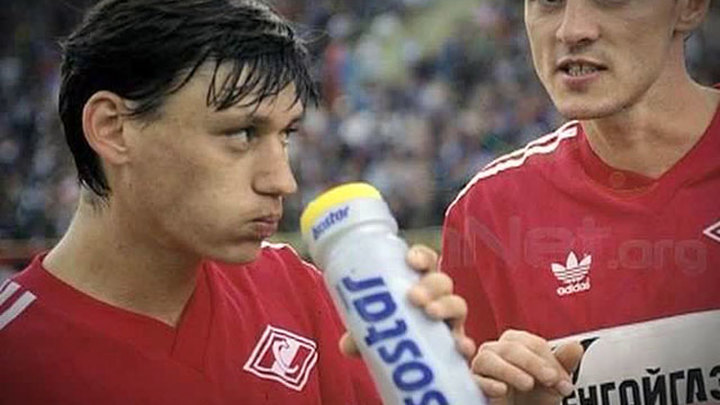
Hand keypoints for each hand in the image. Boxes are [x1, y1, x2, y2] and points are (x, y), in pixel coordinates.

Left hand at [339, 244, 475, 359]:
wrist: (408, 365)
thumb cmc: (391, 336)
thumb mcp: (373, 332)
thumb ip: (360, 336)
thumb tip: (347, 344)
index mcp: (418, 284)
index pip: (425, 262)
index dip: (421, 257)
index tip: (410, 260)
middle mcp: (437, 299)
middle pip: (441, 281)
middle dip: (430, 285)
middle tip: (414, 296)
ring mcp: (449, 321)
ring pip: (457, 305)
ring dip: (446, 306)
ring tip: (430, 313)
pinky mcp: (457, 345)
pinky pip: (466, 341)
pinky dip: (465, 344)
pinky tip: (460, 347)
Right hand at [471, 330, 583, 404]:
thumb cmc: (532, 398)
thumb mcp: (551, 383)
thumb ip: (562, 364)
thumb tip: (575, 347)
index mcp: (516, 344)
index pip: (532, 343)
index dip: (550, 361)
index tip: (563, 382)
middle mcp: (496, 350)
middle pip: (511, 347)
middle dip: (534, 363)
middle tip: (550, 380)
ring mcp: (481, 366)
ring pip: (488, 358)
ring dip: (510, 370)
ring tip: (528, 384)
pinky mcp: (472, 384)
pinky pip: (475, 379)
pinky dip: (488, 383)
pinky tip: (503, 390)